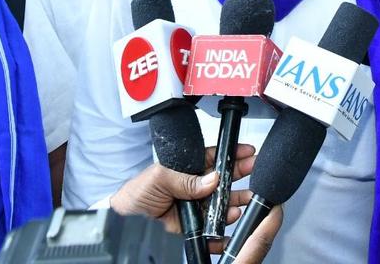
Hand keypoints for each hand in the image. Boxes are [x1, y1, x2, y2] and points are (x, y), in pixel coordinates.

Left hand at [109, 144, 281, 261]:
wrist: (124, 222)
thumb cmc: (134, 194)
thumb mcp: (159, 178)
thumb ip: (186, 179)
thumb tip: (211, 179)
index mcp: (185, 168)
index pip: (213, 158)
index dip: (230, 154)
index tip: (246, 151)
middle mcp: (192, 186)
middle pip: (222, 179)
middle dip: (240, 175)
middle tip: (254, 172)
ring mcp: (194, 206)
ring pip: (220, 203)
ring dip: (234, 202)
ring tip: (243, 202)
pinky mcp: (192, 225)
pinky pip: (211, 226)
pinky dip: (222, 228)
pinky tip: (228, 225)